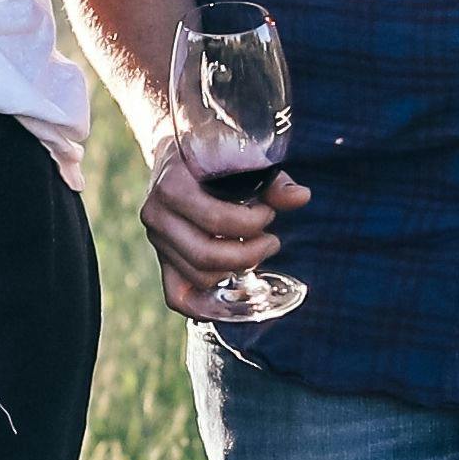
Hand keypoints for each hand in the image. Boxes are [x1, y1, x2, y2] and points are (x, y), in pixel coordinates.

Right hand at [135, 139, 304, 318]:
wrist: (178, 155)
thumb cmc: (214, 157)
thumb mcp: (240, 158)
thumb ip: (271, 180)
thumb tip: (302, 197)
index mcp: (172, 185)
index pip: (215, 219)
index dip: (251, 222)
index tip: (269, 212)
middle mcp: (157, 215)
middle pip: (205, 255)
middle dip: (249, 253)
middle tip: (271, 241)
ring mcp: (157, 241)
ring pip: (198, 276)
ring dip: (235, 271)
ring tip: (256, 252)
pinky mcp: (162, 259)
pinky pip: (176, 296)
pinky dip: (204, 304)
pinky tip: (231, 291)